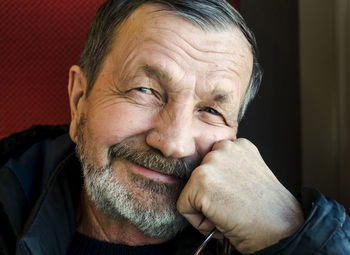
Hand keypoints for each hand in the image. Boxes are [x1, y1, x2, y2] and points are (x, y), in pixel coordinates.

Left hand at [177, 139, 304, 253]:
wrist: (280, 230)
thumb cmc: (268, 210)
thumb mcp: (250, 177)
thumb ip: (230, 170)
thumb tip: (208, 181)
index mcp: (239, 145)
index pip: (213, 166)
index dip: (220, 188)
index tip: (235, 198)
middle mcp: (224, 147)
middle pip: (199, 176)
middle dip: (210, 195)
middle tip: (232, 207)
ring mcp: (211, 162)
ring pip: (190, 190)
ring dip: (203, 207)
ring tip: (227, 213)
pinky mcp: (200, 180)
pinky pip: (184, 206)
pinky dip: (197, 221)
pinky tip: (220, 220)